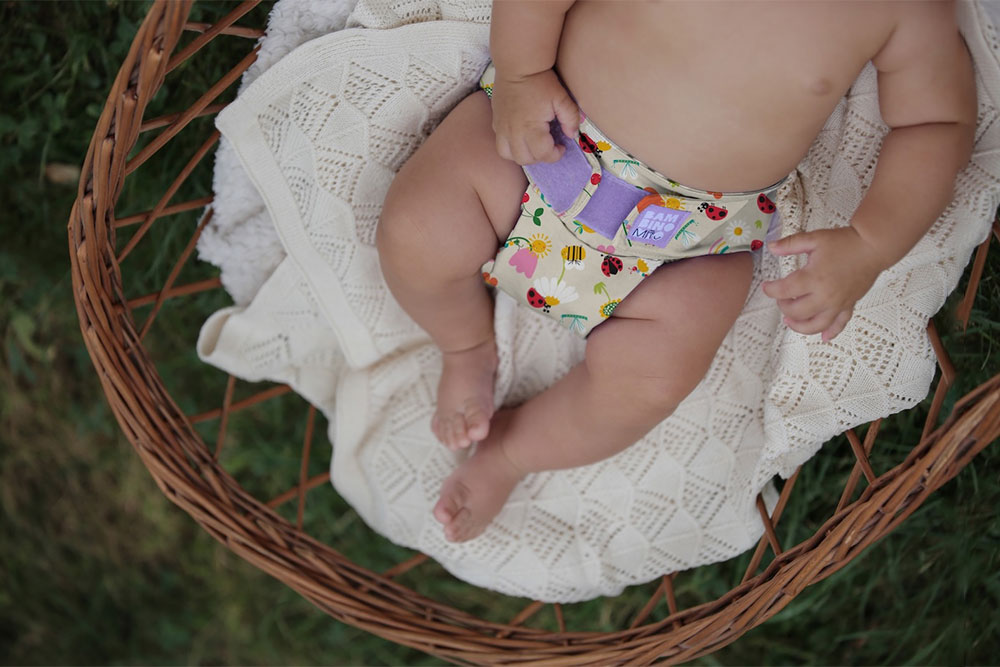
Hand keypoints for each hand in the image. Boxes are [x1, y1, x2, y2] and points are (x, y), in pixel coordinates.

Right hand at [491, 68, 579, 164]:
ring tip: (533, 146)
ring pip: (509, 155)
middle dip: (540, 157)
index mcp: (531, 127)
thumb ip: (571, 118)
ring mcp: (502, 128)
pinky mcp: (496, 122)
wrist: (517, 65)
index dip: (555, 155)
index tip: (561, 146)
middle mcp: (513, 131)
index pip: (542, 154)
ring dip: (523, 155)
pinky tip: (522, 137)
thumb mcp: (562, 98)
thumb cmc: (541, 81)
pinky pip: (501, 144)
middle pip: (525, 159)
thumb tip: (571, 135)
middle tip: (549, 146)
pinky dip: (511, 147)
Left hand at [761, 226, 884, 340]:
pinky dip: (831, 333)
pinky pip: (839, 324)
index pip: (784, 290)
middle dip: (784, 306)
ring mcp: (838, 303)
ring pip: (816, 325)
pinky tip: (823, 337)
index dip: (771, 290)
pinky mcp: (848, 305)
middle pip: (796, 311)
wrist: (873, 246)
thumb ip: (791, 244)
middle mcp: (825, 295)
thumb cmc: (846, 242)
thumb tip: (772, 247)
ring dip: (800, 326)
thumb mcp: (814, 238)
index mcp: (813, 278)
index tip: (767, 287)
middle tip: (781, 299)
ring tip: (790, 321)